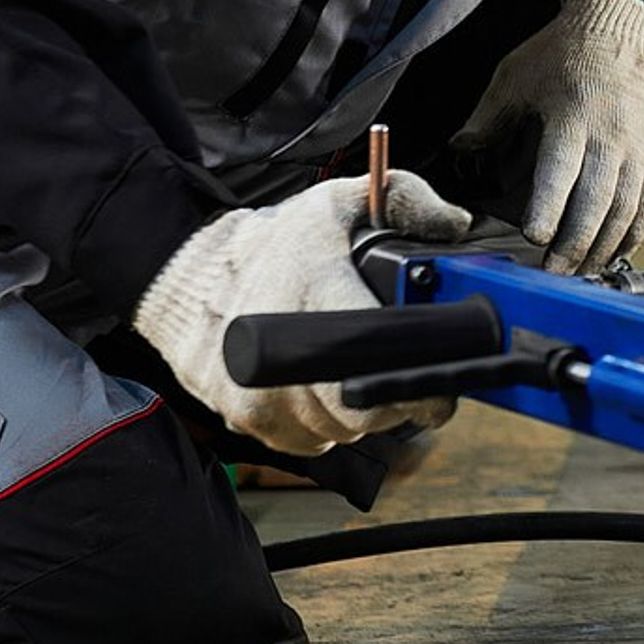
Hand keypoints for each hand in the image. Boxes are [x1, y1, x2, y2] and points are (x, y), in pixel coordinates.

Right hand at [132, 172, 472, 456]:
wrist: (190, 279)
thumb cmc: (274, 242)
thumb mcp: (337, 201)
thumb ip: (405, 199)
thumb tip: (453, 224)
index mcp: (316, 289)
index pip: (375, 354)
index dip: (416, 380)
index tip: (440, 388)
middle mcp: (283, 349)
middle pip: (363, 409)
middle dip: (397, 401)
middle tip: (407, 381)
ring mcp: (260, 392)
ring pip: (341, 431)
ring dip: (364, 415)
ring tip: (363, 376)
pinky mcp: (246, 418)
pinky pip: (311, 443)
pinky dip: (328, 427)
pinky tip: (328, 392)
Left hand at [453, 0, 643, 272]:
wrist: (622, 30)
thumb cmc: (564, 54)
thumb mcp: (516, 77)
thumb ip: (488, 119)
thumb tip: (459, 150)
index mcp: (573, 117)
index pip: (562, 171)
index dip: (550, 207)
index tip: (536, 237)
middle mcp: (611, 137)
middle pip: (597, 201)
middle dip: (574, 242)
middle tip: (553, 272)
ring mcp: (638, 149)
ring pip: (625, 209)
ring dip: (602, 245)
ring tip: (578, 271)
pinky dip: (633, 233)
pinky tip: (614, 253)